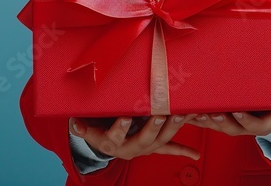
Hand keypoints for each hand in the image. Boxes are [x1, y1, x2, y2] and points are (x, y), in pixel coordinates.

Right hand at [69, 114, 199, 160]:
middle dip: (152, 127)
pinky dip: (183, 151)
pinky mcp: (155, 147)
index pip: (114, 136)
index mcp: (111, 143)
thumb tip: (74, 123)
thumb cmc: (98, 127)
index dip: (120, 128)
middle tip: (160, 114)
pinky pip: (170, 149)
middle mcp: (130, 148)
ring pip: (160, 140)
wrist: (106, 144)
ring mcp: (145, 148)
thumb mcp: (88, 127)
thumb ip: (82, 126)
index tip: (127, 117)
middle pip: (142, 139)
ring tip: (181, 114)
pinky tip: (196, 155)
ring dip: (172, 127)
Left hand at [186, 78, 270, 136]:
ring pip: (217, 125)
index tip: (238, 112)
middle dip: (219, 121)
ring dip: (205, 120)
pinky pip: (210, 121)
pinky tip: (187, 110)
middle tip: (211, 112)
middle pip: (231, 128)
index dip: (245, 120)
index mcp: (263, 124)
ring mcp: (234, 124)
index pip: (254, 125)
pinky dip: (198, 116)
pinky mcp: (224, 119)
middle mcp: (246, 127)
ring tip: (194, 111)